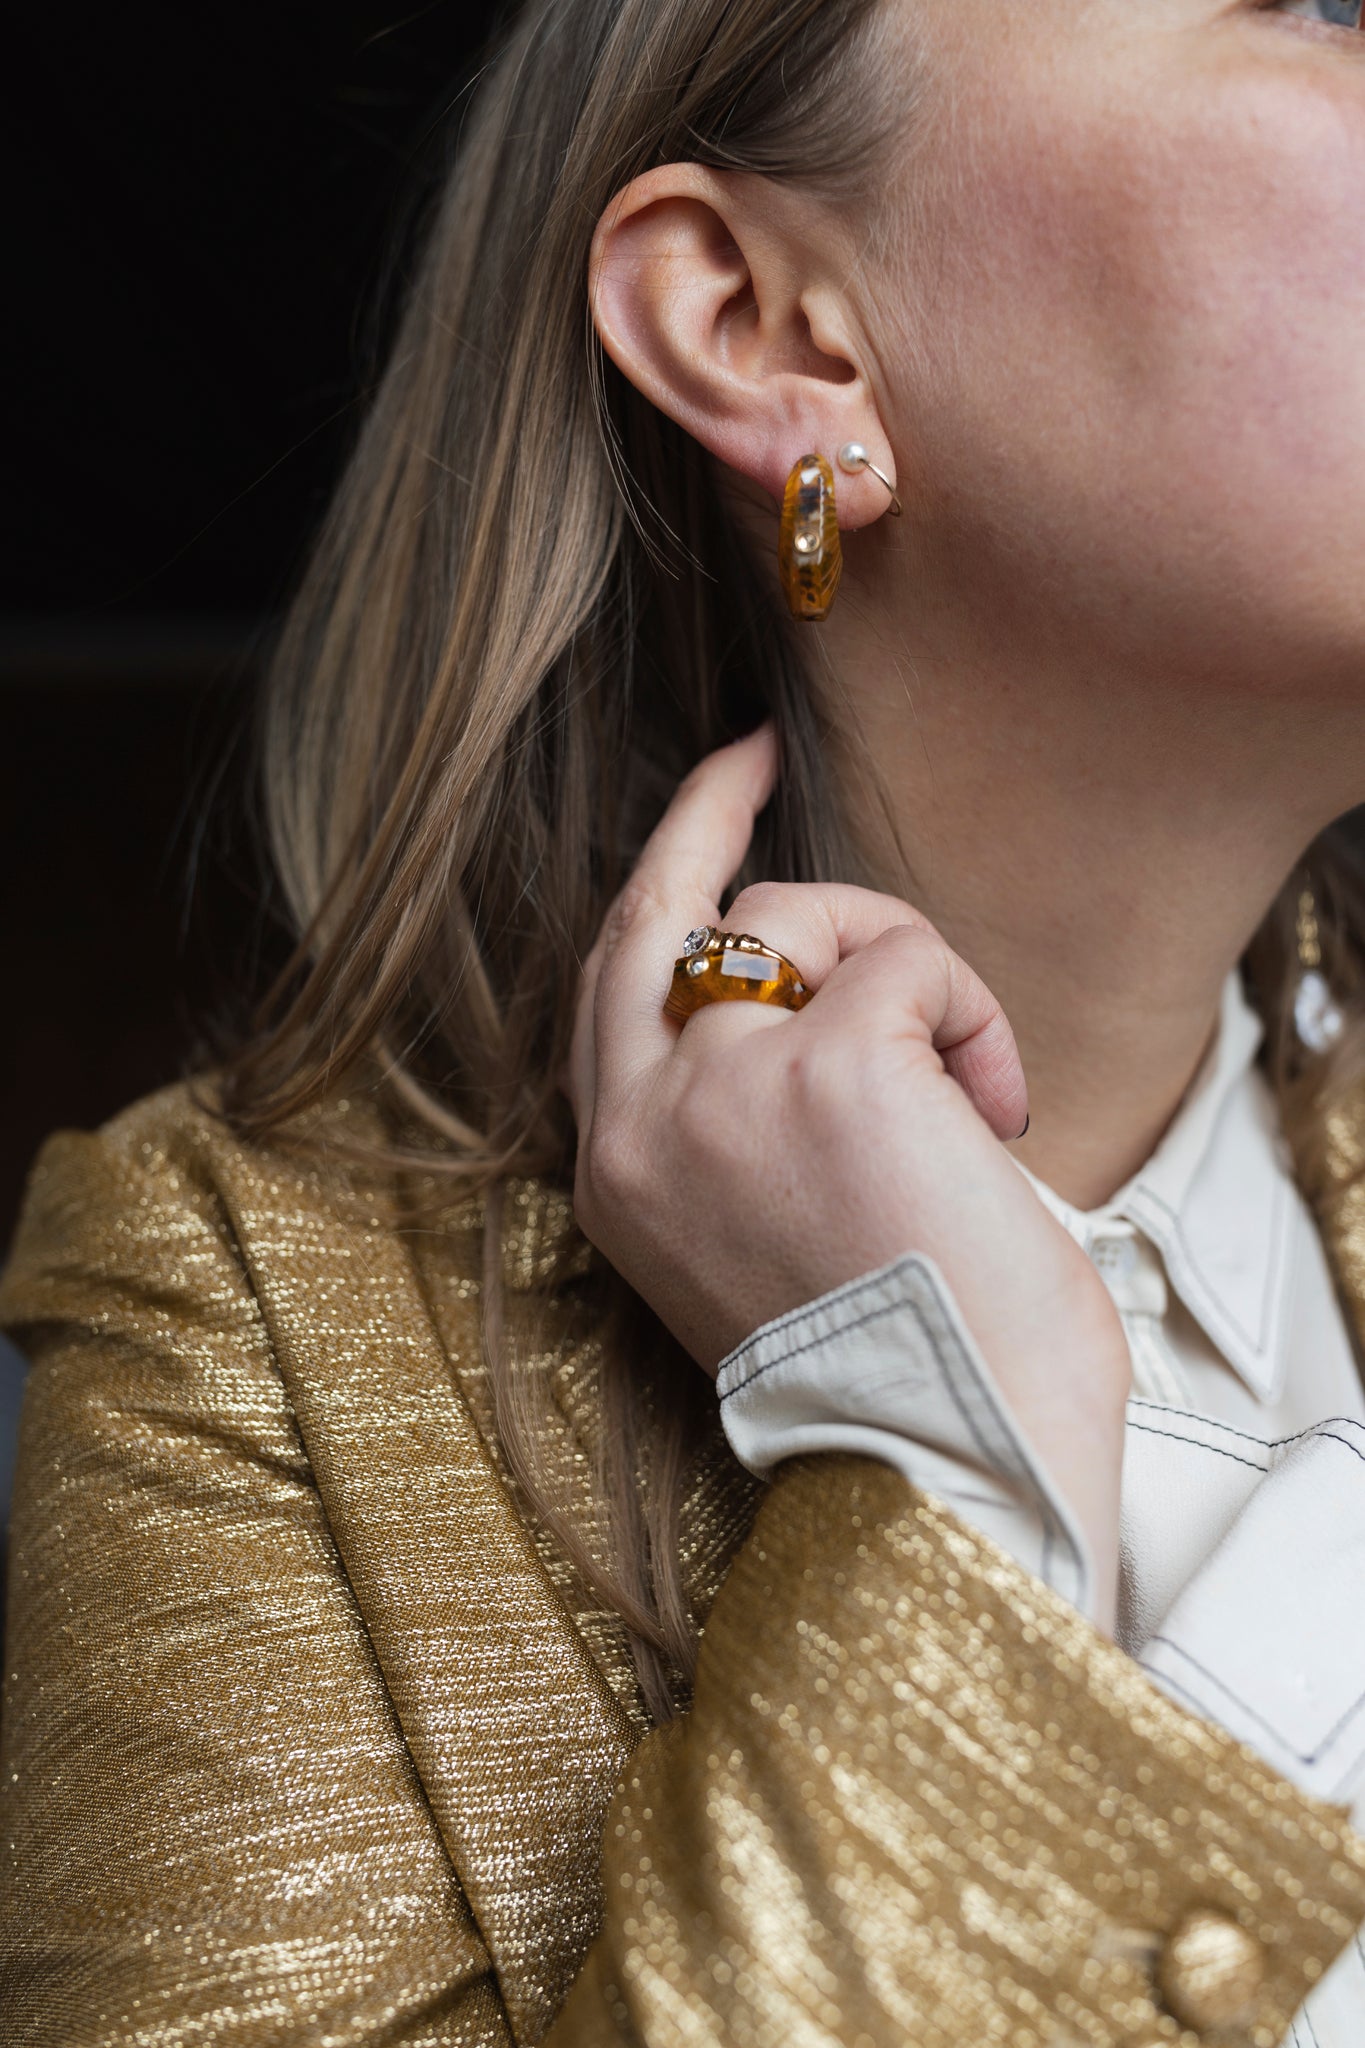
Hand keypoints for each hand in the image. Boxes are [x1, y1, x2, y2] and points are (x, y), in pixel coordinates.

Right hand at [564, 724, 1130, 1630]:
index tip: (704, 829)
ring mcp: (720, 1089)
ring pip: (797, 920)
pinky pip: (905, 961)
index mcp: (619, 1182)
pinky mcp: (825, 1065)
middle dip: (698, 814)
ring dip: (903, 967)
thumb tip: (798, 1005)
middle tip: (751, 750)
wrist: (951, 1467)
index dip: (655, 900)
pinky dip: (969, 1012)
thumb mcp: (755, 1244)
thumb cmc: (892, 1373)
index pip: (609, 999)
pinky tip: (994, 1113)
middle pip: (650, 915)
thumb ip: (734, 1123)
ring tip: (969, 1088)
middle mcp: (640, 1128)